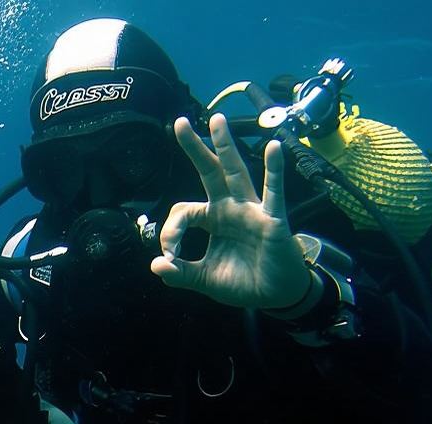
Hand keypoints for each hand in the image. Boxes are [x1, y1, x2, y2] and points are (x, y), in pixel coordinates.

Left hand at [150, 114, 311, 310]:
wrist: (275, 295)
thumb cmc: (244, 282)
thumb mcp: (205, 279)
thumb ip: (181, 274)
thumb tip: (156, 265)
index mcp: (213, 219)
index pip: (183, 211)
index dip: (170, 231)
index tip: (169, 255)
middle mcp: (230, 208)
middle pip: (209, 173)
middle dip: (195, 149)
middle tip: (179, 123)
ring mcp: (251, 211)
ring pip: (235, 173)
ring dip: (225, 147)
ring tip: (217, 119)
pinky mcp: (272, 220)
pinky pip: (273, 193)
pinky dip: (274, 171)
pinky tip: (274, 147)